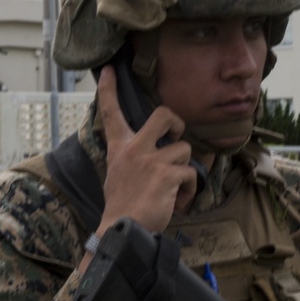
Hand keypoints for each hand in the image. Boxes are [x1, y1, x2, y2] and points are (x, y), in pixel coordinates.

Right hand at [95, 65, 198, 239]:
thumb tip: (152, 153)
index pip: (111, 113)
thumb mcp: (117, 175)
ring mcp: (151, 161)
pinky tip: (178, 202)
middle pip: (163, 115)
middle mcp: (134, 149)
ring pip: (184, 150)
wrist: (124, 230)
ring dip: (184, 169)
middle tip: (176, 136)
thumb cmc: (122, 207)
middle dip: (177, 122)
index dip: (109, 90)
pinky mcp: (167, 175)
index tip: (110, 70)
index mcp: (119, 148)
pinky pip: (190, 174)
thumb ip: (130, 158)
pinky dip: (188, 190)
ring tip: (174, 188)